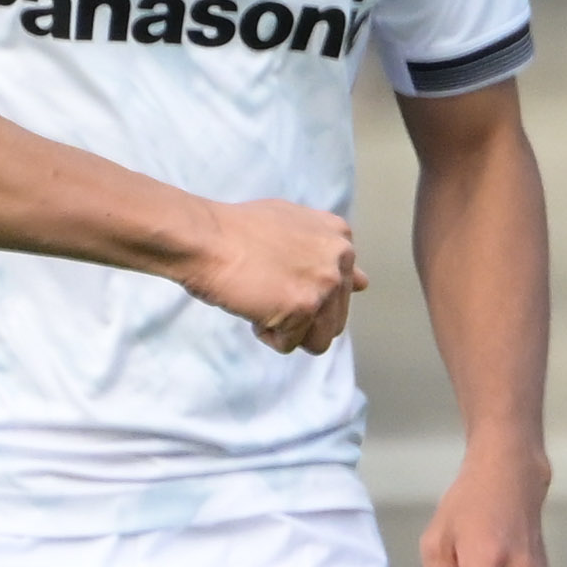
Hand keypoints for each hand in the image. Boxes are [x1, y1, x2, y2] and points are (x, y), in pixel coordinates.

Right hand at [178, 198, 362, 350]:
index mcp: (340, 238)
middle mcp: (340, 260)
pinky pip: (290, 344)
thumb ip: (326, 249)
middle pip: (334, 318)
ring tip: (262, 301)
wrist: (203, 238)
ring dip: (289, 330)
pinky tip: (251, 306)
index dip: (310, 293)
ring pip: (319, 339)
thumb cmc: (234, 230)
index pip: (344, 289)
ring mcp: (324, 285)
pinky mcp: (303, 308)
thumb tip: (363, 282)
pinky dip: (268, 334)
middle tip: (266, 292)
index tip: (284, 281)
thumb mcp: (291, 223)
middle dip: (301, 316)